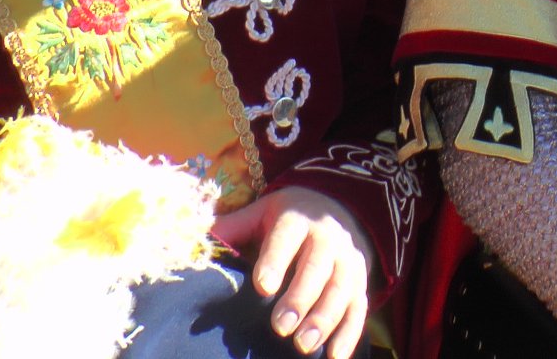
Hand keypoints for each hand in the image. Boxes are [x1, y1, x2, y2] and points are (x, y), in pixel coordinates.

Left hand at [210, 186, 371, 358]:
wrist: (340, 212)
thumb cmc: (289, 221)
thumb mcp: (262, 214)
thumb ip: (234, 229)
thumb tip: (195, 244)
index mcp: (297, 220)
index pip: (286, 238)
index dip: (275, 261)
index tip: (262, 285)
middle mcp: (327, 239)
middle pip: (316, 268)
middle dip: (300, 298)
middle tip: (280, 327)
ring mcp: (348, 263)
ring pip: (340, 291)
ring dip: (323, 320)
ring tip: (303, 345)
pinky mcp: (360, 284)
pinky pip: (359, 310)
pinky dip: (349, 334)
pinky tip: (334, 356)